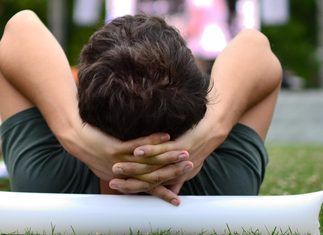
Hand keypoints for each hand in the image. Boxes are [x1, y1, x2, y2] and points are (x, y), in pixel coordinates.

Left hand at [74, 124, 192, 204]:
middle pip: (152, 175)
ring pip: (148, 161)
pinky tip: (166, 135)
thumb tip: (133, 181)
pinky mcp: (115, 148)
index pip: (147, 189)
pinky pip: (137, 145)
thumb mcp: (107, 167)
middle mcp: (123, 172)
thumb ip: (122, 175)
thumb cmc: (92, 150)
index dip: (163, 194)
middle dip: (174, 171)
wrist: (75, 138)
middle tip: (191, 168)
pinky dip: (153, 141)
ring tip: (184, 151)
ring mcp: (119, 160)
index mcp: (123, 179)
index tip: (178, 200)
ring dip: (169, 156)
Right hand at [109, 116, 230, 194]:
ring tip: (117, 167)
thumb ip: (176, 179)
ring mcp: (175, 159)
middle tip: (110, 181)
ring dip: (134, 167)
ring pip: (152, 166)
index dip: (129, 187)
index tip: (115, 187)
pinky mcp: (180, 147)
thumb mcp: (186, 167)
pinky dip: (150, 151)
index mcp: (172, 178)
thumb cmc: (196, 147)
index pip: (146, 186)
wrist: (211, 132)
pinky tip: (138, 151)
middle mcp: (174, 172)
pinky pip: (163, 151)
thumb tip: (172, 190)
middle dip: (126, 181)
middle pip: (145, 180)